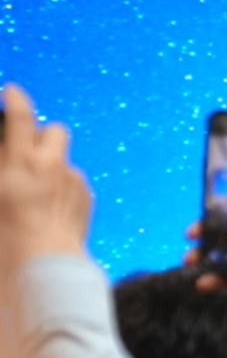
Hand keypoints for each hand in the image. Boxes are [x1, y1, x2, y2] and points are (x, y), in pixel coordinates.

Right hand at [0, 84, 92, 271]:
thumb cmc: (4, 238)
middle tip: (24, 152)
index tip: (12, 91)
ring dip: (51, 164)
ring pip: (65, 158)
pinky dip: (62, 187)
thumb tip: (8, 158)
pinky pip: (74, 181)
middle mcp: (51, 164)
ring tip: (34, 188)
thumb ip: (3, 168)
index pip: (21, 116)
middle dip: (41, 135)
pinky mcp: (86, 197)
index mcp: (21, 161)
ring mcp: (73, 180)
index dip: (16, 98)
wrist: (44, 266)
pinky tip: (49, 209)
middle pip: (55, 130)